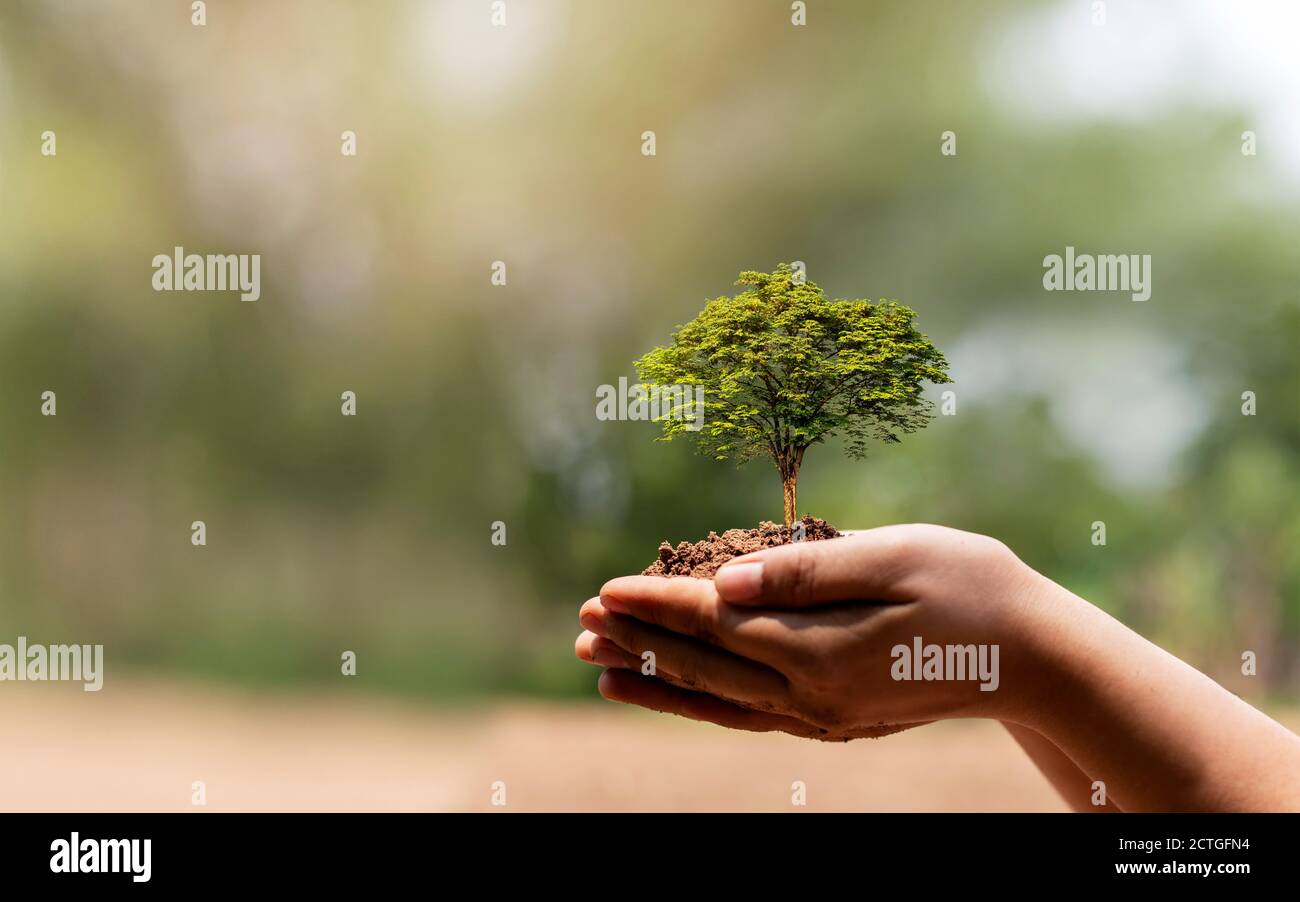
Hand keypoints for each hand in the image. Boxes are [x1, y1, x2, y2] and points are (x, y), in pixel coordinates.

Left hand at [576, 524, 1049, 737]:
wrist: (1031, 655)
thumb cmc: (969, 586)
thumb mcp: (894, 557)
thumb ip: (805, 572)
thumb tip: (722, 582)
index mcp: (823, 648)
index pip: (716, 624)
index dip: (656, 605)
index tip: (604, 589)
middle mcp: (813, 695)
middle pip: (705, 668)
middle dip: (640, 643)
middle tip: (581, 624)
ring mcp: (823, 716)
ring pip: (718, 702)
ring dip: (657, 682)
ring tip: (600, 668)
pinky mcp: (833, 721)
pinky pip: (749, 718)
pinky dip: (702, 706)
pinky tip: (677, 693)